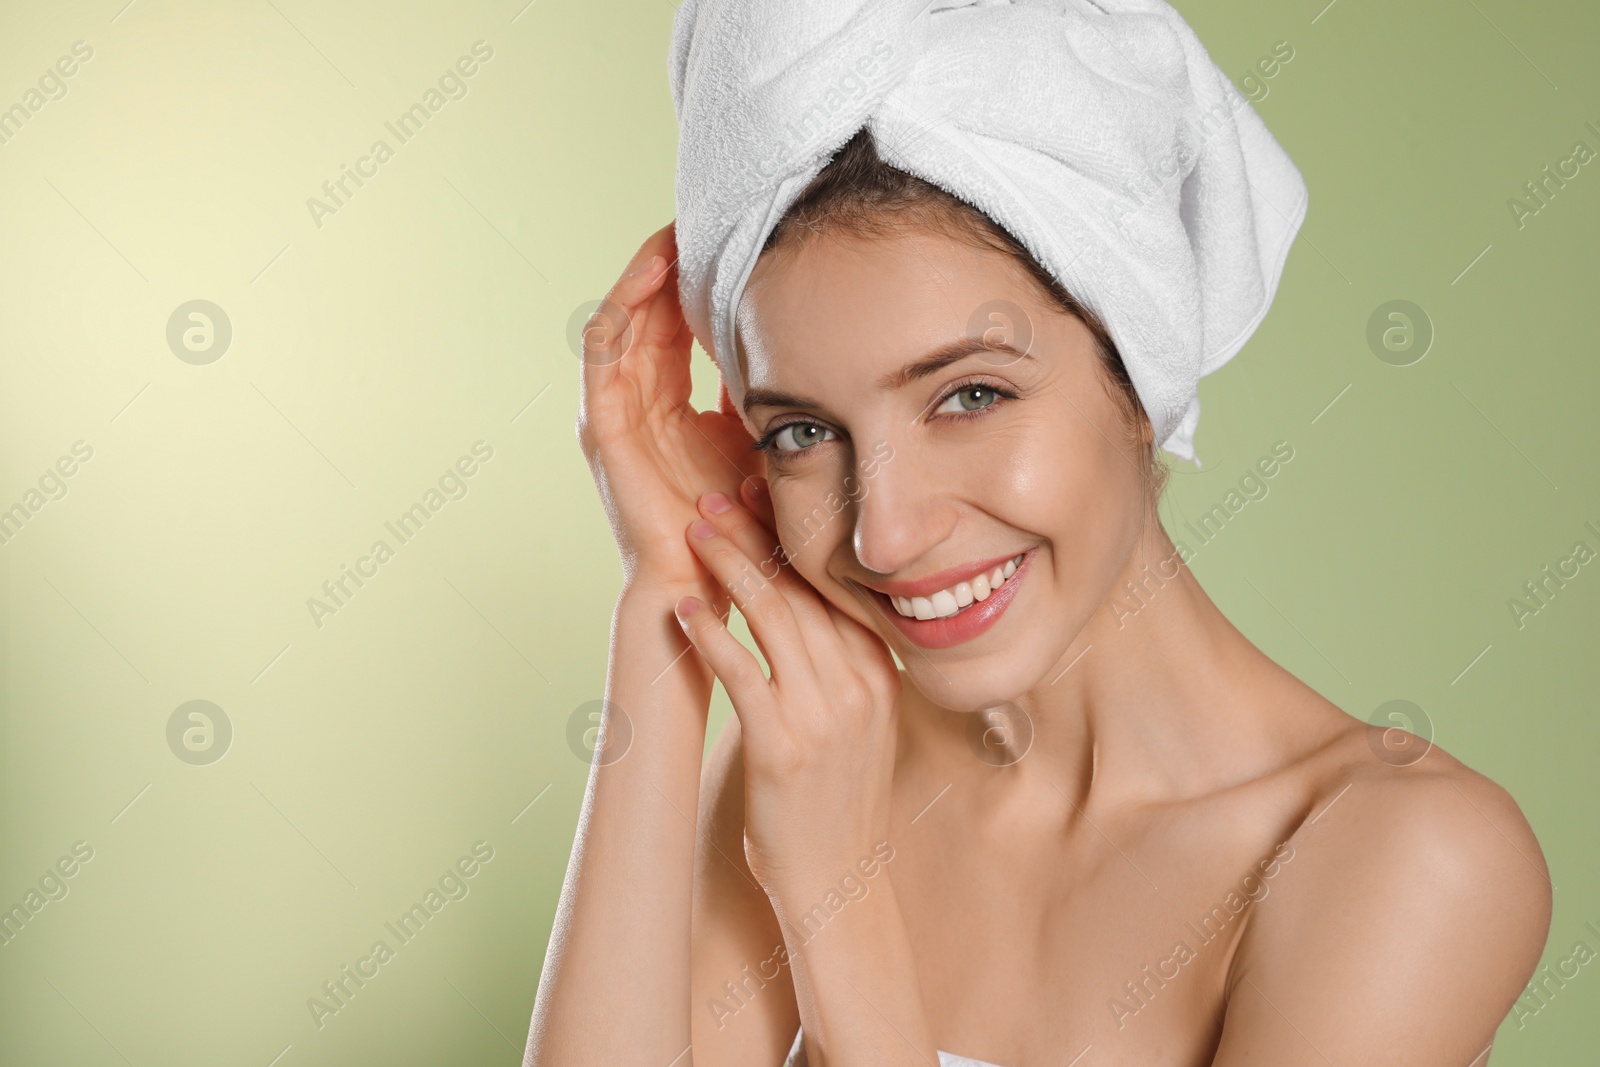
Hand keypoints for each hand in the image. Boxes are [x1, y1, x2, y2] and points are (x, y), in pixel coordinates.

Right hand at [576, 222, 761, 603]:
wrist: (710, 578)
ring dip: (646, 271)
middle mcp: (635, 403)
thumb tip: (801, 346)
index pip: (675, 326)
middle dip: (670, 263)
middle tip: (702, 216)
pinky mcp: (603, 426)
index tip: (731, 241)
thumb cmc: (739, 522)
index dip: (695, 281)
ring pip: (623, 319)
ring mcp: (614, 414)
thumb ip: (762, 395)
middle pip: (646, 313)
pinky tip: (653, 269)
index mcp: (667, 405)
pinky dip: (624, 305)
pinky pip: (605, 349)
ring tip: (676, 228)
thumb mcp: (758, 439)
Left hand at [670, 481, 903, 894]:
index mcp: (881, 673)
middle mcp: (859, 686)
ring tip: (692, 531)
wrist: (838, 879)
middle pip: (802, 589)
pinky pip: (742, 672)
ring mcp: (824, 715)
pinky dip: (710, 633)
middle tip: (714, 496)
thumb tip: (800, 611)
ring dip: (728, 566)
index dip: (794, 537)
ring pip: (773, 617)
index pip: (835, 585)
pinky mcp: (782, 745)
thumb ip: (841, 666)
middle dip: (753, 536)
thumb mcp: (861, 721)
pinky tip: (685, 605)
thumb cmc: (837, 798)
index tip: (763, 496)